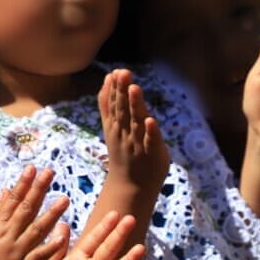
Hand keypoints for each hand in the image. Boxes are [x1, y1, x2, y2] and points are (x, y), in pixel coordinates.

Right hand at [0, 166, 69, 259]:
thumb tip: (5, 191)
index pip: (12, 200)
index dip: (23, 183)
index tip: (33, 168)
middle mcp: (6, 236)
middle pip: (25, 210)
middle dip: (38, 190)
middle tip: (50, 173)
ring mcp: (15, 253)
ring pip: (36, 230)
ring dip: (51, 214)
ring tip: (65, 199)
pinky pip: (38, 257)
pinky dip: (49, 247)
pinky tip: (62, 235)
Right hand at [99, 70, 169, 192]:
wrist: (129, 186)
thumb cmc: (124, 153)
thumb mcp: (111, 126)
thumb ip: (108, 104)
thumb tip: (107, 78)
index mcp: (115, 125)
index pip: (113, 104)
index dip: (115, 89)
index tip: (115, 73)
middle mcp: (124, 132)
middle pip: (122, 110)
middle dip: (122, 91)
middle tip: (123, 73)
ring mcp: (137, 143)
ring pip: (135, 122)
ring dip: (135, 106)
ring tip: (135, 88)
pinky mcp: (151, 153)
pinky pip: (151, 142)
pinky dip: (150, 132)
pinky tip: (150, 120)